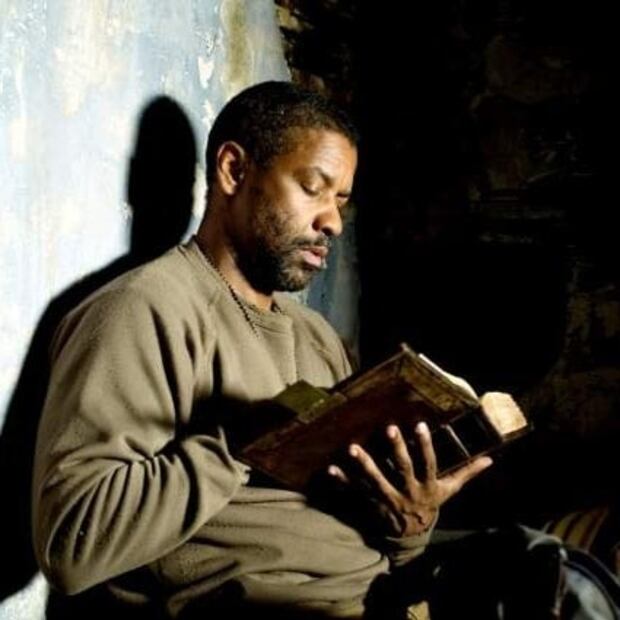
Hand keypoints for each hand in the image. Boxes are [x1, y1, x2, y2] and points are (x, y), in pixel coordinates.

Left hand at [328, 422, 492, 536]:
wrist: (413, 537)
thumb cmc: (431, 506)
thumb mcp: (450, 491)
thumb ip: (467, 473)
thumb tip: (490, 459)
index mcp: (427, 486)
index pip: (429, 463)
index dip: (425, 446)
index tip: (420, 425)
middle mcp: (408, 492)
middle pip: (403, 469)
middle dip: (396, 449)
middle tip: (388, 428)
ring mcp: (389, 499)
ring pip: (376, 481)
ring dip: (364, 465)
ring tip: (352, 448)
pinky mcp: (372, 505)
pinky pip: (356, 494)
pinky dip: (342, 483)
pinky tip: (330, 470)